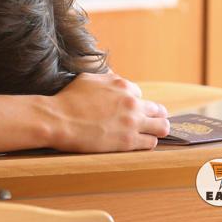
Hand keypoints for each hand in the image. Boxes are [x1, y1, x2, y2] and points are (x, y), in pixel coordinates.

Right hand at [46, 71, 169, 152]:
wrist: (58, 120)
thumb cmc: (67, 99)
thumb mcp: (87, 78)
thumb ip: (106, 79)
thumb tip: (115, 80)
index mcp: (122, 85)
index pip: (139, 94)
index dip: (132, 102)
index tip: (126, 110)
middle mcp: (131, 102)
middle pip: (158, 109)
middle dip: (152, 115)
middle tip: (145, 122)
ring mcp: (132, 122)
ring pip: (162, 127)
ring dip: (156, 129)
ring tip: (148, 133)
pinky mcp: (128, 141)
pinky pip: (151, 142)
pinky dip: (146, 142)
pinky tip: (137, 142)